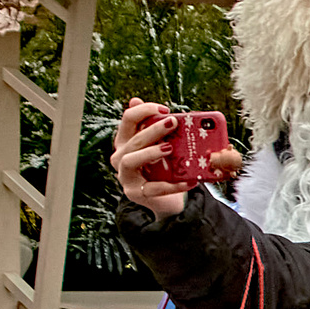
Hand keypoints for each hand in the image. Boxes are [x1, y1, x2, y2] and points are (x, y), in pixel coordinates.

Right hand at [113, 98, 196, 219]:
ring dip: (150, 152)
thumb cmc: (163, 169)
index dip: (144, 111)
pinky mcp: (135, 193)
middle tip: (173, 122)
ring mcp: (125, 176)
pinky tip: (189, 181)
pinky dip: (173, 185)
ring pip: (130, 160)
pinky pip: (153, 188)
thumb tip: (170, 112)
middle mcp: (120, 156)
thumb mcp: (163, 148)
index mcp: (125, 141)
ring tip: (170, 148)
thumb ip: (164, 131)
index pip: (128, 119)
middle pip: (133, 139)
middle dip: (153, 129)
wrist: (166, 200)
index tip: (165, 109)